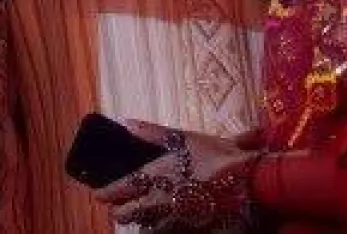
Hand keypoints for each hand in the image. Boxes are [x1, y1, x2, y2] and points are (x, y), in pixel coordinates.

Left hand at [95, 120, 259, 229]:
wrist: (248, 184)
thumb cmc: (215, 156)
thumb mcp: (183, 138)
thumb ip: (152, 133)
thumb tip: (126, 123)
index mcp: (155, 176)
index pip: (120, 189)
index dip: (106, 192)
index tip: (99, 193)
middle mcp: (159, 201)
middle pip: (127, 214)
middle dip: (119, 210)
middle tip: (118, 205)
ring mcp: (174, 219)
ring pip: (144, 226)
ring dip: (138, 220)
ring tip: (138, 214)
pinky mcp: (188, 229)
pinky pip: (165, 231)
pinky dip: (158, 226)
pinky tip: (162, 221)